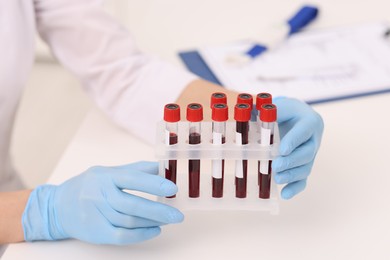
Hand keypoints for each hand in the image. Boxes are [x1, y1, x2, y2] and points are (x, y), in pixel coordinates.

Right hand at [22, 161, 183, 244]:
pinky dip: (140, 235)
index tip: (172, 188)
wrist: (58, 207)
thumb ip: (135, 170)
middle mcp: (100, 195)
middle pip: (132, 205)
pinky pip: (121, 236)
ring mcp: (97, 215)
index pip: (132, 179)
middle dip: (158, 210)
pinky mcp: (96, 232)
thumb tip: (161, 168)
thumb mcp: (108, 172)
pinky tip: (155, 230)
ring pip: (129, 221)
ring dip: (152, 221)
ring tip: (169, 219)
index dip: (153, 184)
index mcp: (105, 177)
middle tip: (177, 214)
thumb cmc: (89, 186)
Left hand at [272, 97, 323, 198]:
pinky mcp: (305, 166)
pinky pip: (303, 179)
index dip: (294, 141)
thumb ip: (266, 112)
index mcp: (310, 121)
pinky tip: (284, 194)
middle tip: (276, 166)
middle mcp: (314, 139)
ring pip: (306, 167)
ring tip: (277, 178)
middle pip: (307, 153)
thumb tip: (248, 115)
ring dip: (291, 175)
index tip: (282, 150)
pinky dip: (294, 188)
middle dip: (291, 161)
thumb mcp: (278, 107)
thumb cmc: (285, 111)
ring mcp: (311, 154)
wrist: (296, 116)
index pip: (304, 131)